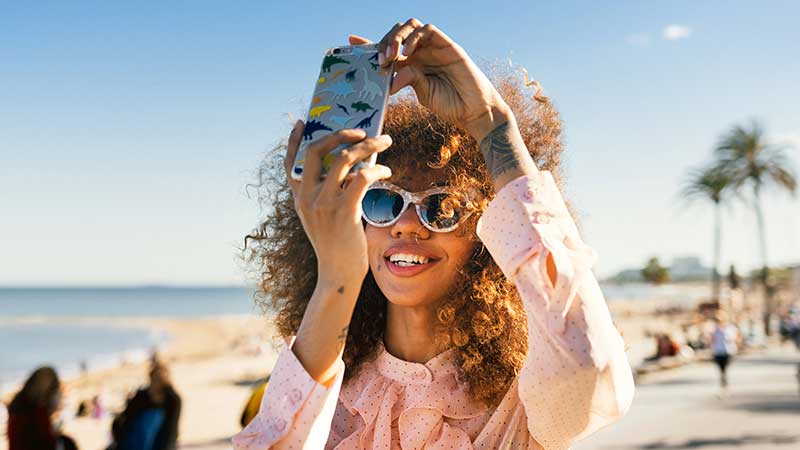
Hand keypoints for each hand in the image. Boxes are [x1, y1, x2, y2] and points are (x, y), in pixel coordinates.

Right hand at [284, 121, 392, 284]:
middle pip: (317, 150)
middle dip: (339, 133)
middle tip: (360, 129)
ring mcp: (324, 203)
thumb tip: (352, 166)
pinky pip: (363, 177)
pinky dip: (378, 169)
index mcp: (299, 197)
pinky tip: (387, 172)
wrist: (338, 274)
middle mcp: (307, 197)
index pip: (290, 163)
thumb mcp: (322, 217)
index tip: (302, 122)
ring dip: (368, 145)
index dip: (293, 140)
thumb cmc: (336, 246)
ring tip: (384, 141)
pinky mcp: (344, 211)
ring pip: (345, 158)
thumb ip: (329, 193)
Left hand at [349, 19, 510, 140]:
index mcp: (411, 65)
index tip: (350, 41)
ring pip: (409, 27)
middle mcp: (420, 53)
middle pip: (395, 34)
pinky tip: (407, 53)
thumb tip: (389, 77)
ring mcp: (433, 47)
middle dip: (383, 42)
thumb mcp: (423, 93)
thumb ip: (408, 79)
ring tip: (391, 57)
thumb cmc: (450, 105)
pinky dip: (414, 38)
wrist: (475, 110)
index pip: (387, 49)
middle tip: (379, 60)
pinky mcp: (447, 44)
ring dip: (396, 38)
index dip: (369, 43)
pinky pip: (427, 30)